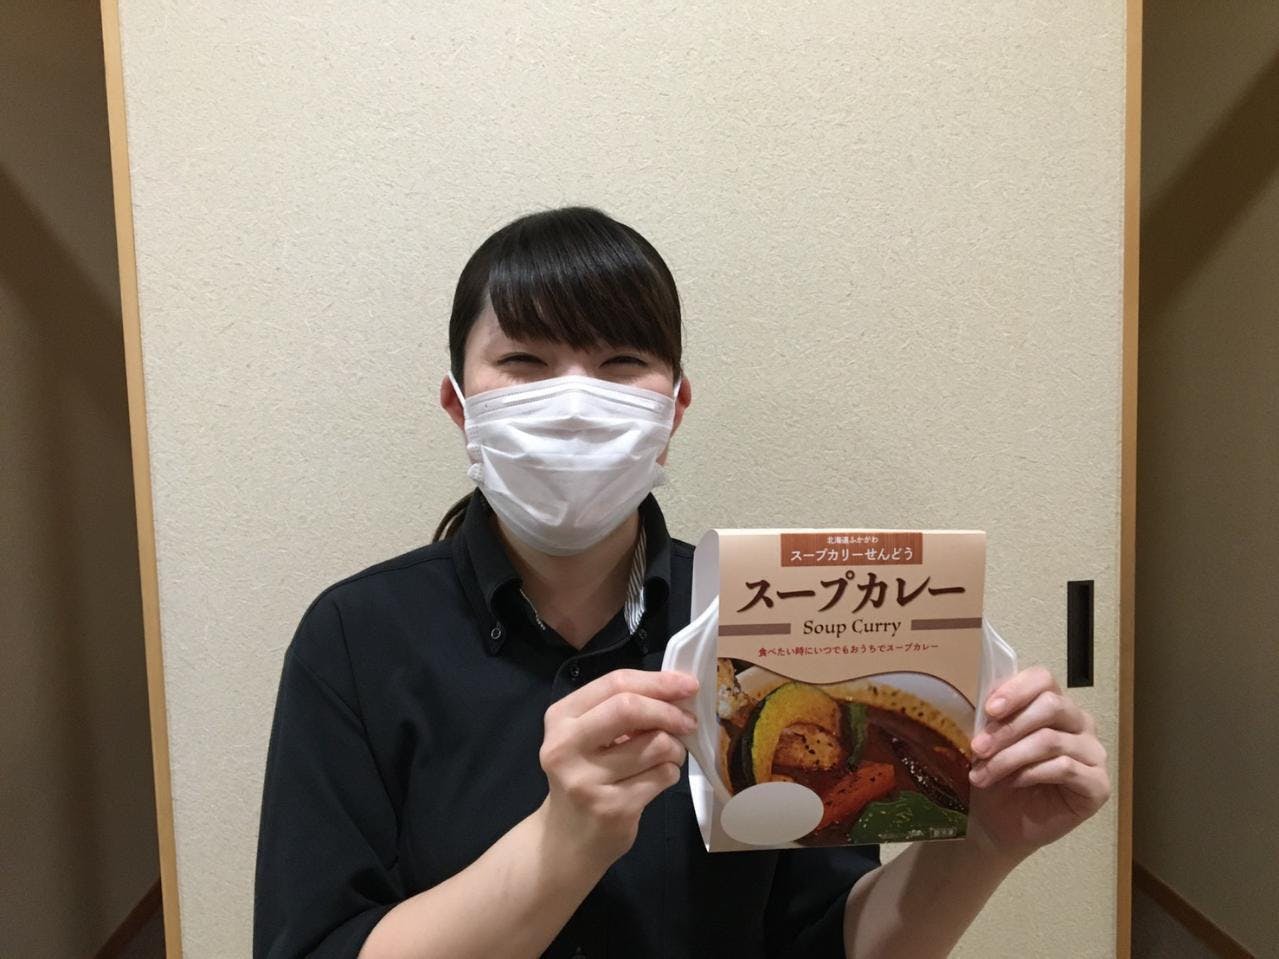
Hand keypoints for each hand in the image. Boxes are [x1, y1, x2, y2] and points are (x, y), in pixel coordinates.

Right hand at [537, 669, 698, 865]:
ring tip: (667, 757)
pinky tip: (657, 779)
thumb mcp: (588, 737)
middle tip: (689, 722)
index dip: (657, 681)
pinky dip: (670, 773)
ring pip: (655, 745)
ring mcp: (586, 781)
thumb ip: (622, 711)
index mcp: (560, 718)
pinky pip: (662, 776)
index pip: (614, 684)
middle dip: (669, 711)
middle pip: (629, 709)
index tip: (687, 684)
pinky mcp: (612, 809)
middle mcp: (565, 747)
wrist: (567, 839)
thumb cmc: (585, 776)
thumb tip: (677, 691)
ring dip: (675, 748)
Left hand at [965, 666, 1109, 862]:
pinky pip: (1065, 768)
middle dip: (1008, 728)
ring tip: (981, 774)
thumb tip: (987, 697)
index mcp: (1053, 704)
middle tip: (978, 748)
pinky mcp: (1098, 785)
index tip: (989, 709)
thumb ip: (993, 716)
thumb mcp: (988, 740)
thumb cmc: (995, 776)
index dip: (1016, 690)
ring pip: (1051, 740)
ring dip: (1009, 757)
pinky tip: (1011, 783)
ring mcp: (1093, 754)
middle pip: (1051, 705)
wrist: (998, 823)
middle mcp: (1079, 724)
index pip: (1043, 679)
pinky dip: (1030, 774)